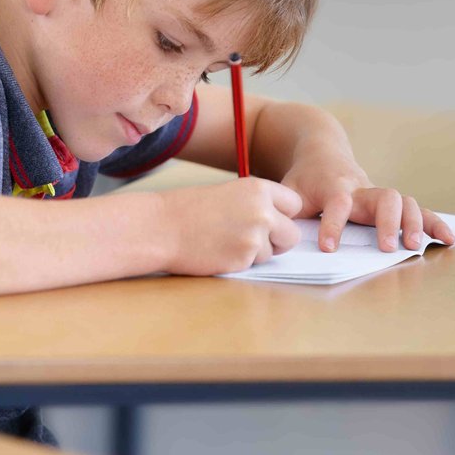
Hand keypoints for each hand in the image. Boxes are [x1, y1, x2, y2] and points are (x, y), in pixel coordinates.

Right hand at [159, 177, 302, 275]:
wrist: (159, 227)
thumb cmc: (187, 210)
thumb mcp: (228, 193)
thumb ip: (256, 204)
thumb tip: (282, 223)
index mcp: (258, 189)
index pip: (294, 205)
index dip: (282, 215)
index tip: (268, 219)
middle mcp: (262, 211)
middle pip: (292, 234)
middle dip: (276, 240)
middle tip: (249, 237)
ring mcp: (254, 237)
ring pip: (272, 253)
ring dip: (254, 252)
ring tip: (224, 241)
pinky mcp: (242, 260)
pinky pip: (254, 265)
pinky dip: (239, 262)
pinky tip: (217, 251)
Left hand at [281, 150, 454, 252]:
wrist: (320, 153)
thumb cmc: (303, 180)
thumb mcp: (288, 193)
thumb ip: (288, 213)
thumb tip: (284, 238)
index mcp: (333, 187)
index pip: (337, 204)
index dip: (333, 225)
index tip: (328, 247)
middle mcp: (361, 188)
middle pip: (383, 198)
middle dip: (387, 223)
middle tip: (387, 249)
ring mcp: (378, 194)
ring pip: (404, 201)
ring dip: (414, 224)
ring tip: (415, 247)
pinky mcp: (390, 202)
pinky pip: (417, 210)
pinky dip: (434, 223)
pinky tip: (448, 239)